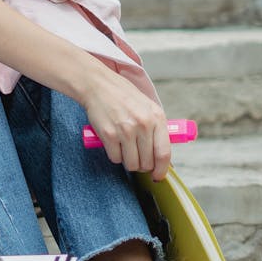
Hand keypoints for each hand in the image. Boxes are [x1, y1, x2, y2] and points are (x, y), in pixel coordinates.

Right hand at [81, 66, 171, 180]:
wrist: (97, 85)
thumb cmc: (122, 96)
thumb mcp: (147, 107)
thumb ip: (156, 128)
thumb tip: (160, 156)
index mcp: (157, 118)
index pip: (164, 153)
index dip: (161, 170)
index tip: (157, 175)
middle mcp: (143, 125)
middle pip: (147, 162)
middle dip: (142, 166)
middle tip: (136, 159)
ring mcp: (125, 130)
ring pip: (131, 164)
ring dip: (128, 162)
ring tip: (124, 150)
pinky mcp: (108, 134)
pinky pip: (115, 158)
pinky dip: (114, 155)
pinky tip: (112, 143)